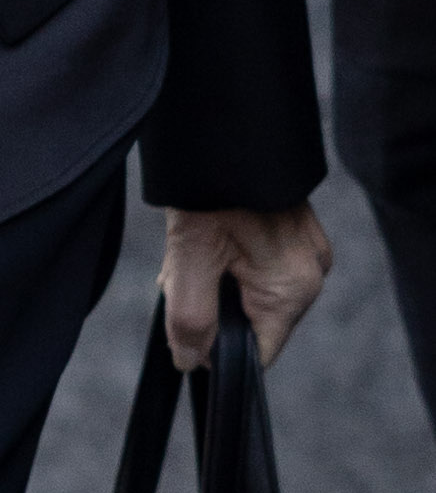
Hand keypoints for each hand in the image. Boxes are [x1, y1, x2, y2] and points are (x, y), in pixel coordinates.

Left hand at [158, 204, 331, 370]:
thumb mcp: (189, 259)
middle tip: (180, 270)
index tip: (187, 322)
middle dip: (213, 306)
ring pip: (255, 291)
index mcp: (293, 288)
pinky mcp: (298, 232)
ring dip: (218, 281)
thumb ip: (190, 318)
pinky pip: (264, 264)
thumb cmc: (209, 190)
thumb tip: (190, 361)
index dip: (219, 350)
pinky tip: (209, 237)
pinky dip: (231, 260)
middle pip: (255, 321)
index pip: (260, 352)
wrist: (221, 131)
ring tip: (192, 248)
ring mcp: (308, 250)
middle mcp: (311, 273)